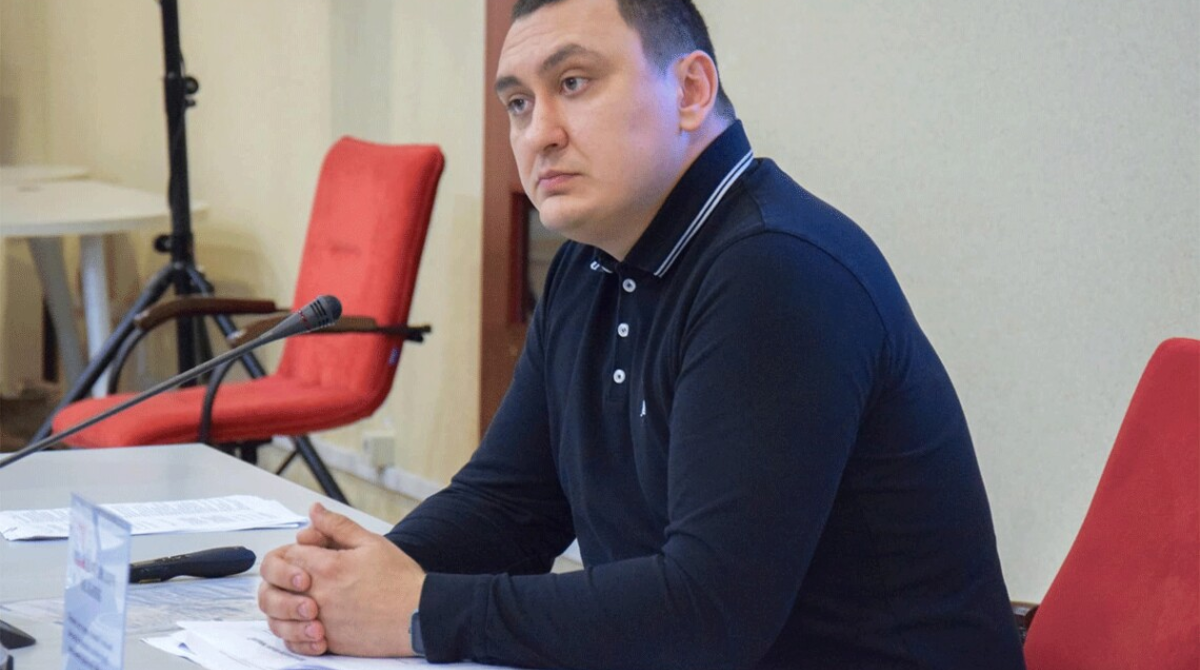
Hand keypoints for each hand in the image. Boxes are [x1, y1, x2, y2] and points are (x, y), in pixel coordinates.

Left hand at [259, 503, 425, 656]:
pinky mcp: (329, 643)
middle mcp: (319, 596)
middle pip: (274, 588)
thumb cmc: (399, 580)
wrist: (420, 615)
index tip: (307, 554)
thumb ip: (337, 526)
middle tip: (296, 580)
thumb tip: (314, 511)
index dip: (292, 553)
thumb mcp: (371, 543)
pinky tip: (308, 625)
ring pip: (279, 618)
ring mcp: (322, 622)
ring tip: (301, 603)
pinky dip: (295, 634)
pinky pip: (295, 641)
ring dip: (283, 609)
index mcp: (327, 567)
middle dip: (280, 581)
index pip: (287, 556)